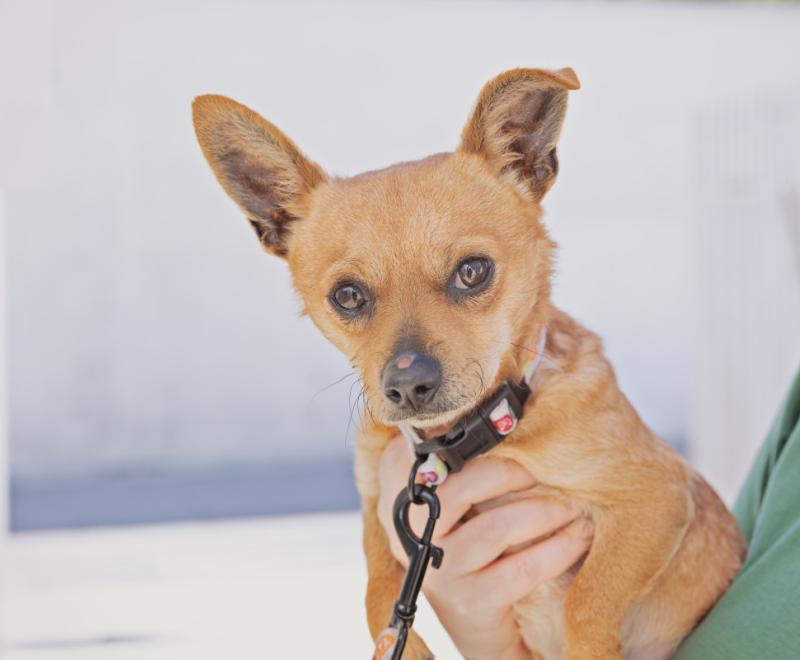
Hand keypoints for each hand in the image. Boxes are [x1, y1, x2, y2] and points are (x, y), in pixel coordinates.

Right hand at [378, 436, 591, 659]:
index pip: (404, 457)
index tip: (485, 427)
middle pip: (453, 490)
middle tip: (538, 468)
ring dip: (542, 512)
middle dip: (504, 473)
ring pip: (493, 530)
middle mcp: (411, 534)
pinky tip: (578, 537)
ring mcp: (439, 570)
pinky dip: (556, 549)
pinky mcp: (470, 602)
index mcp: (400, 498)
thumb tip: (498, 407)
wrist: (480, 616)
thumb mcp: (458, 498)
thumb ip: (460, 457)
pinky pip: (520, 570)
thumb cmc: (474, 537)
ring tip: (572, 505)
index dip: (440, 438)